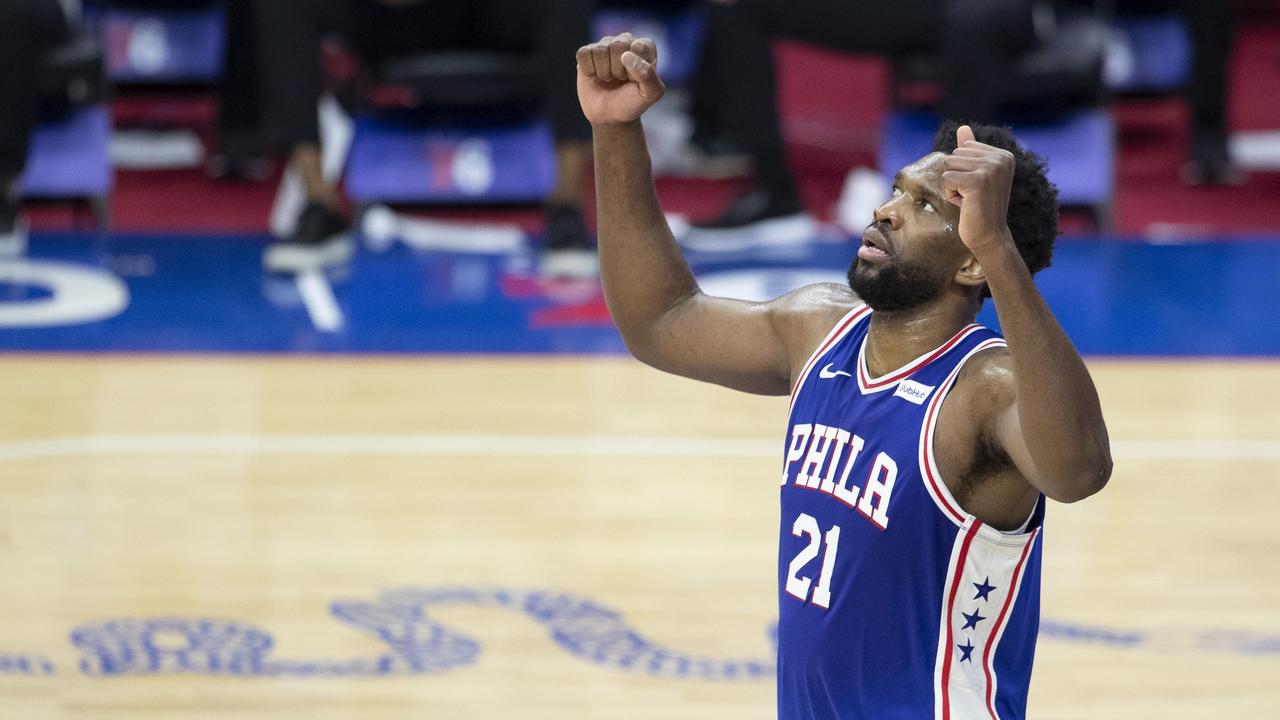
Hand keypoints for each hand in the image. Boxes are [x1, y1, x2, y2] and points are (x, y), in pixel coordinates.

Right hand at [577, 34, 664, 124]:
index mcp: (645, 47)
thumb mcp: (651, 94)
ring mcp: (604, 45)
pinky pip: (583, 54)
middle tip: (619, 80)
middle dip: (617, 70)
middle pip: (617, 45)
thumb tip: (626, 56)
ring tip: (608, 78)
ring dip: (603, 71)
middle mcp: (625, 40)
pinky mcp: (587, 53)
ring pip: (600, 50)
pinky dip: (588, 69)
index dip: (633, 68)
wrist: (610, 116)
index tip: (634, 80)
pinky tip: (594, 76)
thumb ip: (648, 74)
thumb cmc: (632, 102)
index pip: (638, 47)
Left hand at [941, 125, 1016, 257]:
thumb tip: (962, 128)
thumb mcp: (976, 175)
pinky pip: (946, 179)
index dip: (963, 170)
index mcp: (1003, 155)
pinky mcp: (977, 181)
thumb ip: (970, 151)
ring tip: (970, 199)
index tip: (977, 188)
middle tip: (973, 196)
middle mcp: (1000, 159)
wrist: (989, 237)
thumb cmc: (980, 207)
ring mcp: (990, 169)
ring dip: (952, 186)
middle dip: (956, 177)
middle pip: (954, 155)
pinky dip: (950, 194)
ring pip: (948, 166)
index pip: (964, 148)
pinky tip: (966, 204)